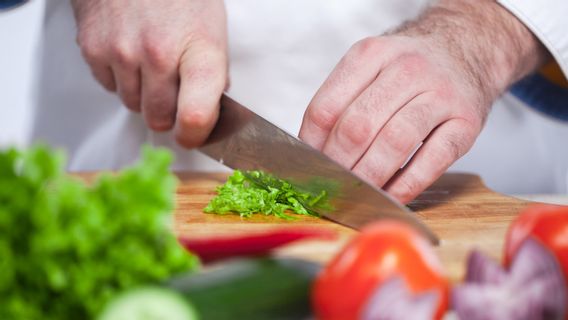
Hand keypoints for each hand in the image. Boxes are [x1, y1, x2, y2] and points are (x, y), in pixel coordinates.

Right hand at [71, 0, 227, 147]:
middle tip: (172, 94)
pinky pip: (109, 87)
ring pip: (133, 106)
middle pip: (160, 119)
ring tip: (151, 64)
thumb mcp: (212, 28)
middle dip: (168, 114)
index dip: (195, 135)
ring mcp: (123, 52)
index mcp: (199, 50)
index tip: (193, 135)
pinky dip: (121, 79)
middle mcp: (159, 53)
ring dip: (143, 96)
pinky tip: (130, 53)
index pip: (196, 115)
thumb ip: (213, 72)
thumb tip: (209, 110)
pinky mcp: (94, 49)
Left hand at [299, 0, 547, 202]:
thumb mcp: (370, 67)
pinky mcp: (467, 123)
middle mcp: (407, 70)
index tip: (308, 166)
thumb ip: (341, 103)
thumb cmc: (408, 69)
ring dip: (369, 177)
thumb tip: (312, 152)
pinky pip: (433, 161)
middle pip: (358, 127)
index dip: (312, 145)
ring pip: (394, 143)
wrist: (467, 48)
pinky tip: (391, 196)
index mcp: (371, 54)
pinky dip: (406, 185)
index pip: (326, 108)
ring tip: (356, 193)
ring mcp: (441, 95)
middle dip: (339, 165)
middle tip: (331, 185)